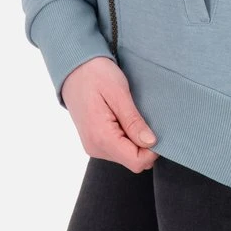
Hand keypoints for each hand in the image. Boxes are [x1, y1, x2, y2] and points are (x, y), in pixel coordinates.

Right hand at [60, 56, 159, 172]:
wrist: (73, 68)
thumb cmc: (96, 75)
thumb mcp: (118, 93)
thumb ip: (133, 121)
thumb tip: (151, 143)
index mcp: (101, 137)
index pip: (136, 161)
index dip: (153, 150)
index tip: (158, 128)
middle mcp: (95, 147)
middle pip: (133, 160)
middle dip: (145, 144)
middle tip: (144, 116)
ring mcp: (93, 146)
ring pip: (126, 155)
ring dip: (136, 139)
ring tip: (131, 113)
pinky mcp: (94, 141)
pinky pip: (118, 148)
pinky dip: (127, 137)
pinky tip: (124, 117)